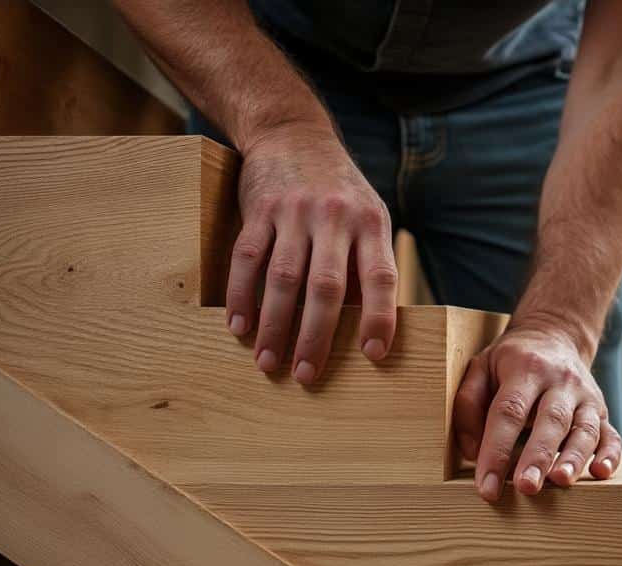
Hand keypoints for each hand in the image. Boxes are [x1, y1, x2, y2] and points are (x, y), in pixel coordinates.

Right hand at [226, 124, 398, 383]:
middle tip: (306, 376)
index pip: (381, 277)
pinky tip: (240, 327)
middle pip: (326, 287)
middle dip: (316, 337)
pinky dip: (241, 296)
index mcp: (371, 225)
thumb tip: (367, 330)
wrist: (293, 134)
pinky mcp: (259, 210)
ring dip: (274, 326)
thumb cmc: (340, 194)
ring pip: (283, 278)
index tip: (373, 355)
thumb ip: (367, 267)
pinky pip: (247, 259)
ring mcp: (294, 213)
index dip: (380, 317)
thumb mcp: (368, 219)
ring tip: (269, 363)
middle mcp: (335, 218)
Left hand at [453, 325, 621, 501]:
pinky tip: (601, 473)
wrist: (555, 335)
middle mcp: (560, 381)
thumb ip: (468, 405)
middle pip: (550, 420)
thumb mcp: (480, 368)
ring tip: (561, 481)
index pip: (509, 412)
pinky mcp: (601, 411)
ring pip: (584, 429)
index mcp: (526, 369)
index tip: (488, 487)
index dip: (496, 450)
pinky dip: (610, 456)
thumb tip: (474, 453)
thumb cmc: (510, 362)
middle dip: (538, 456)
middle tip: (526, 488)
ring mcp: (585, 396)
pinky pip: (611, 435)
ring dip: (574, 457)